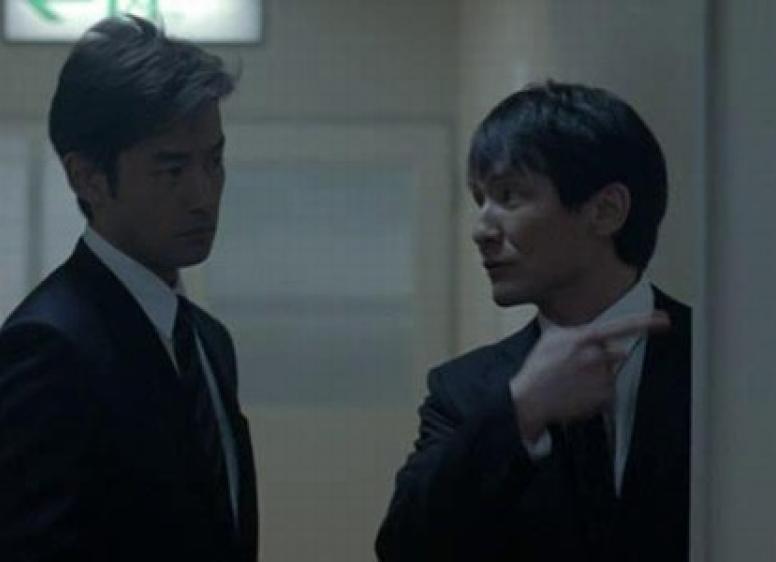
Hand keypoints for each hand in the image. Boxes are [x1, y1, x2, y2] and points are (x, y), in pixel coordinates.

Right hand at [510, 311, 669, 441]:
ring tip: (574, 383)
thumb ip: (574, 332)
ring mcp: (601, 376)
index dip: (645, 322)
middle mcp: (596, 355)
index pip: (621, 326)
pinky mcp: (604, 396)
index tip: (663, 320)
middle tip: (579, 369)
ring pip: (610, 374)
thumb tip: (588, 332)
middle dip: (602, 360)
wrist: (530, 398)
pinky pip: (608, 393)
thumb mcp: (550, 338)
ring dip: (597, 378)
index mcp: (583, 338)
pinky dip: (596, 395)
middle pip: (615, 353)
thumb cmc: (537, 369)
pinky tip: (578, 394)